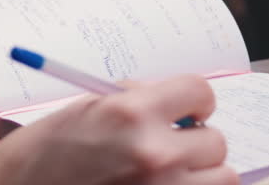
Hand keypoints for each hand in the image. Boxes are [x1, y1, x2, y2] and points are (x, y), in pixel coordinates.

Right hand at [0, 75, 234, 184]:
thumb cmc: (46, 153)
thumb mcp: (87, 109)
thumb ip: (136, 101)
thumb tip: (176, 103)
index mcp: (132, 113)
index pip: (200, 92)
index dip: (195, 100)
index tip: (188, 109)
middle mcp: (154, 153)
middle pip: (215, 141)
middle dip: (195, 143)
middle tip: (172, 148)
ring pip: (222, 178)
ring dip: (202, 175)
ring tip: (170, 174)